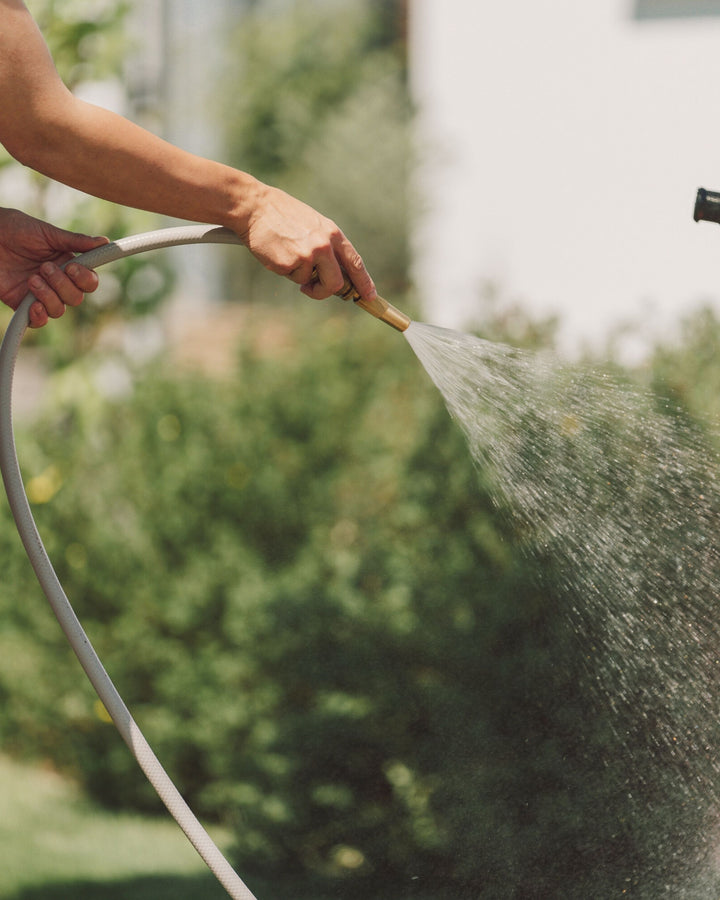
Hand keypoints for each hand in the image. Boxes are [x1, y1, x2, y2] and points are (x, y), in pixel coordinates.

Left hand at [0, 208, 107, 327]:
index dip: (85, 279)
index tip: (72, 267)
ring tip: (32, 278)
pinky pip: (39, 321)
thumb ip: (75, 241)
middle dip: (62, 285)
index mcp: (67, 264)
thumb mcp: (46, 233)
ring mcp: (40, 294)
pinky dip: (39, 316)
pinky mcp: (22, 304)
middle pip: (76, 298)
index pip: (88, 282)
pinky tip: (33, 305)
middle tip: (44, 267)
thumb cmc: (14, 229)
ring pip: (59, 310)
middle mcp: (57, 282)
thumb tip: (105, 242)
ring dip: (48, 296)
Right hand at [238, 184, 376, 302]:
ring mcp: (308, 254)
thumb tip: (337, 274)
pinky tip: (277, 252)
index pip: (355, 262)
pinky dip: (285, 271)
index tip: (369, 296)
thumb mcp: (313, 225)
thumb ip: (327, 246)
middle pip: (337, 283)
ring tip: (287, 254)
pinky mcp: (290, 263)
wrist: (255, 207)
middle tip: (312, 289)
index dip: (364, 282)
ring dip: (300, 277)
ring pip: (311, 283)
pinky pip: (293, 278)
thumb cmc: (283, 216)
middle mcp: (324, 244)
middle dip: (326, 291)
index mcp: (332, 233)